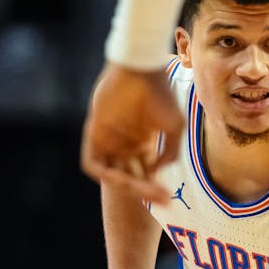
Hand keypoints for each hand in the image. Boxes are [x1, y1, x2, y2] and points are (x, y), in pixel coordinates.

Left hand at [80, 62, 184, 203]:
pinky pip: (93, 164)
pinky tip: (122, 178)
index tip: (169, 198)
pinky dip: (105, 174)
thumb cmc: (161, 94)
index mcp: (141, 142)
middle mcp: (124, 143)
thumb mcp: (175, 128)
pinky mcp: (94, 133)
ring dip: (127, 186)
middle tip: (163, 199)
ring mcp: (108, 139)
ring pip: (113, 173)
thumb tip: (156, 173)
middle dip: (144, 191)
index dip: (154, 188)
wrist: (142, 69)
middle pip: (130, 177)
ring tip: (145, 190)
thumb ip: (169, 154)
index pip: (144, 173)